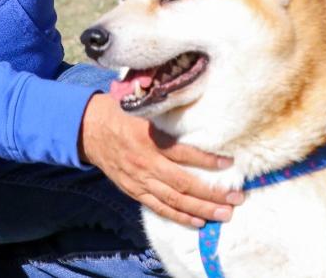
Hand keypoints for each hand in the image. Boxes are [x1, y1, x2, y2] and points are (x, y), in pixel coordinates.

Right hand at [78, 93, 242, 227]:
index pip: (183, 153)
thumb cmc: (121, 113)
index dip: (207, 160)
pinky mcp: (133, 190)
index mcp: (148, 138)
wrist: (88, 130)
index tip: (230, 163)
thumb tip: (198, 104)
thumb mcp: (142, 107)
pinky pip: (158, 208)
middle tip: (237, 197)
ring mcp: (139, 180)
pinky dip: (179, 216)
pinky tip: (198, 222)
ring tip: (224, 214)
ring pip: (174, 200)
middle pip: (183, 183)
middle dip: (212, 193)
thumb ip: (165, 111)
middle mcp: (145, 162)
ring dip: (201, 209)